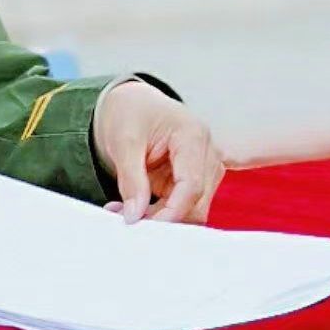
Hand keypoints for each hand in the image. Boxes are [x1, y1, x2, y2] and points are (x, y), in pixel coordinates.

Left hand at [93, 84, 224, 224]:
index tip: (143, 225)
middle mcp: (207, 153)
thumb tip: (134, 215)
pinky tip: (134, 206)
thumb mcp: (123, 141)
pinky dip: (159, 212)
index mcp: (193, 135)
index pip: (192, 186)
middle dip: (162, 218)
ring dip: (159, 217)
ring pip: (191, 210)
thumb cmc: (131, 113)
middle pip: (196, 202)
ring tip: (121, 209)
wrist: (133, 104)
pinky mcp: (195, 180)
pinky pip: (183, 206)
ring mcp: (205, 168)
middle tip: (125, 219)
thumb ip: (131, 180)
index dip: (171, 212)